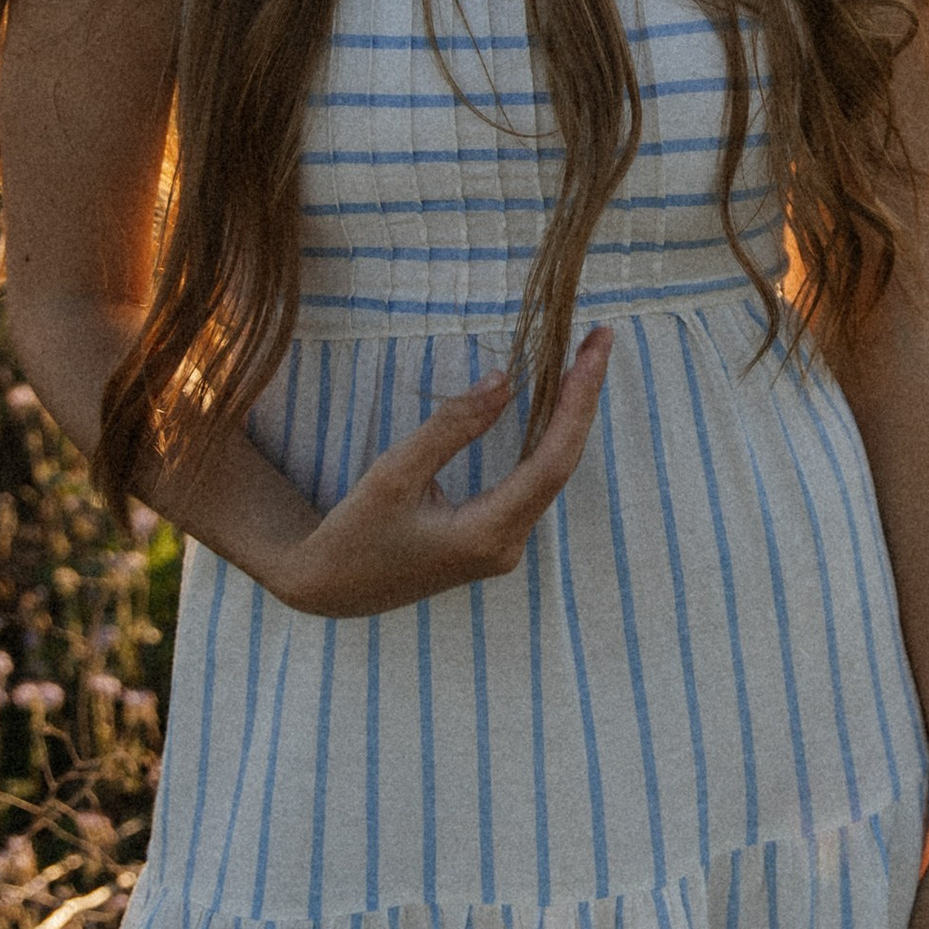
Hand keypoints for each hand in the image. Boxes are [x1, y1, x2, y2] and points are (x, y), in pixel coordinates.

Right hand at [269, 331, 611, 617]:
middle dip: (582, 399)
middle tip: (599, 340)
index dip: (579, 401)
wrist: (329, 588)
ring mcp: (503, 546)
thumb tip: (505, 380)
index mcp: (487, 535)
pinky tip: (555, 403)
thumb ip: (452, 428)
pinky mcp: (492, 538)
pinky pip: (533, 481)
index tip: (596, 349)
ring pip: (551, 472)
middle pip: (562, 463)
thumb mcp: (394, 475)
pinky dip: (546, 437)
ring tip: (583, 361)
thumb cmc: (354, 534)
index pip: (554, 460)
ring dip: (568, 416)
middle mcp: (507, 545)